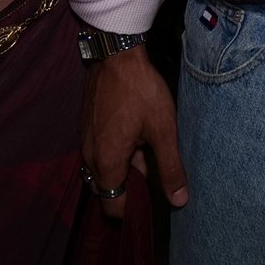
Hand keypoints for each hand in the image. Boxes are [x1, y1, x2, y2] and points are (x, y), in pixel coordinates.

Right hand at [81, 46, 188, 219]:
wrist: (115, 53)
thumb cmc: (140, 91)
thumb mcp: (162, 129)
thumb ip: (170, 167)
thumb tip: (179, 201)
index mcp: (106, 163)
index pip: (113, 207)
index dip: (132, 210)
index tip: (153, 201)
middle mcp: (89, 156)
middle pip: (106, 190)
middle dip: (128, 189)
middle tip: (153, 174)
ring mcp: (85, 141)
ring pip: (103, 170)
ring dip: (124, 169)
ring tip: (147, 150)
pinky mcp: (86, 127)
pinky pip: (99, 153)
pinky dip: (115, 154)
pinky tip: (135, 136)